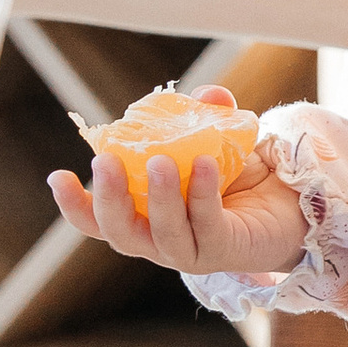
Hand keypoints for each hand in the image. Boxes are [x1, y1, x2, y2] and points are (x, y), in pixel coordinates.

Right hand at [46, 86, 310, 281]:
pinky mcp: (226, 251)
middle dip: (110, 200)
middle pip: (121, 234)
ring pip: (163, 236)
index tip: (58, 176)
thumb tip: (208, 95)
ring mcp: (193, 251)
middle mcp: (161, 241)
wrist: (289, 205)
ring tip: (160, 162)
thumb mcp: (216, 142)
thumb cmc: (238, 178)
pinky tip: (203, 165)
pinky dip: (202, 195)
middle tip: (106, 163)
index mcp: (144, 217)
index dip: (75, 205)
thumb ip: (206, 117)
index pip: (99, 221)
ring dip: (158, 199)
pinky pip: (208, 226)